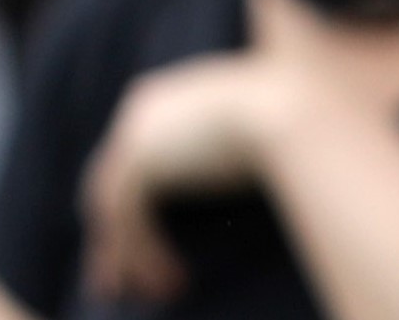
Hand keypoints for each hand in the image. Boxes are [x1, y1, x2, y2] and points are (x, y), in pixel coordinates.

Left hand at [84, 54, 303, 304]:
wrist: (289, 106)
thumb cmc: (285, 125)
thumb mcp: (243, 144)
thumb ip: (214, 166)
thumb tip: (220, 193)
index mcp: (160, 103)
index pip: (128, 163)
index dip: (130, 210)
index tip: (138, 249)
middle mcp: (140, 112)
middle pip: (109, 185)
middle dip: (113, 239)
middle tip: (115, 284)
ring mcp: (136, 131)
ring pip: (116, 207)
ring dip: (132, 256)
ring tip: (159, 294)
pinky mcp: (142, 156)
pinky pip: (130, 216)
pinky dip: (144, 253)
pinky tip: (174, 282)